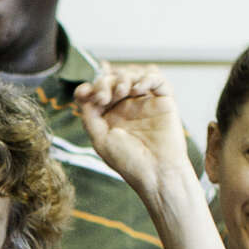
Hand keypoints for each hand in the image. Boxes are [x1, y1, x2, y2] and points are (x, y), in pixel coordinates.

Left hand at [74, 66, 187, 193]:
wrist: (156, 173)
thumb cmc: (129, 162)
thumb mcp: (100, 139)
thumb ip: (89, 115)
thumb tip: (83, 94)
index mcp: (110, 116)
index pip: (98, 92)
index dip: (90, 87)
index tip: (84, 93)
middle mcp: (127, 107)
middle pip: (113, 80)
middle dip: (105, 82)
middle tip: (104, 97)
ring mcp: (145, 103)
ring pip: (134, 75)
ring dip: (124, 77)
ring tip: (122, 91)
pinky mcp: (164, 101)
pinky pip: (157, 79)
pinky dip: (147, 77)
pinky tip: (138, 88)